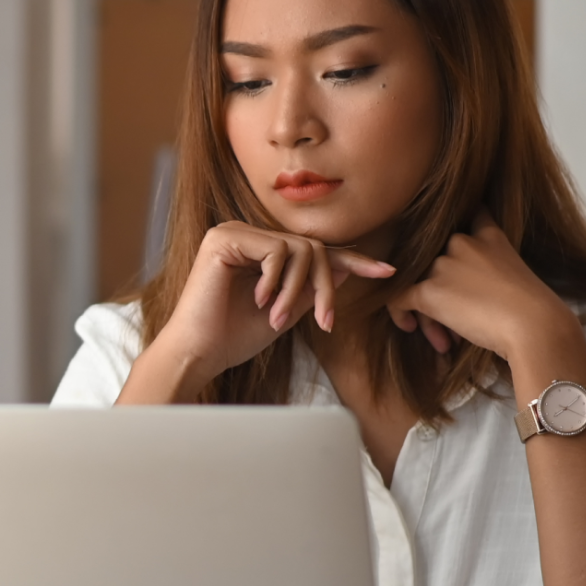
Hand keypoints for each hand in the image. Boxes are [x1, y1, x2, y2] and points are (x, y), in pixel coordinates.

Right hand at [146, 221, 395, 384]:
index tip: (387, 271)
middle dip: (325, 286)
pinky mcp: (225, 238)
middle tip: (324, 322)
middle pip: (311, 248)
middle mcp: (246, 234)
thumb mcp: (285, 312)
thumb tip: (348, 267)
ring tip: (279, 318)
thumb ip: (311, 288)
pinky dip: (277, 281)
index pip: (312, 250)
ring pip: (298, 249)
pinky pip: (276, 250)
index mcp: (258, 250)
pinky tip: (260, 302)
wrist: (198, 353)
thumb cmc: (233, 337)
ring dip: (298, 290)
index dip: (352, 260)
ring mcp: (234, 232)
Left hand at [383, 212, 579, 361]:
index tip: (450, 258)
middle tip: (454, 321)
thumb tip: (468, 290)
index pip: (467, 218)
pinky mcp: (428, 290)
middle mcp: (461, 242)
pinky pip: (398, 298)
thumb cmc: (533, 310)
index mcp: (488, 235)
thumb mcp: (517, 275)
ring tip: (444, 338)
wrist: (533, 325)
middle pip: (435, 262)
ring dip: (428, 311)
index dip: (452, 237)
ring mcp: (443, 264)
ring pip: (418, 283)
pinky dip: (399, 313)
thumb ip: (492, 269)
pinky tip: (411, 326)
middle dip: (441, 291)